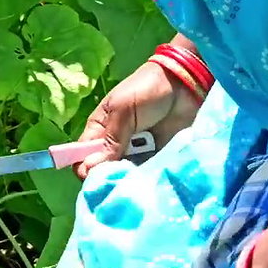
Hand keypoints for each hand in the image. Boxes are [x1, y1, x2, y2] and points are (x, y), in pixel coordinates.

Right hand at [74, 59, 198, 178]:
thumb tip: (88, 169)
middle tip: (121, 180)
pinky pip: (145, 176)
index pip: (82, 157)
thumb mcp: (123, 111)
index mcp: (99, 130)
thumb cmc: (147, 91)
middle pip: (102, 172)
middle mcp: (114, 146)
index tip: (96, 179)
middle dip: (108, 179)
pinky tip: (150, 181)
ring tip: (137, 181)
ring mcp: (136, 154)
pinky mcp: (155, 159)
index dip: (85, 170)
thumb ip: (109, 140)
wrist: (186, 86)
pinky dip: (146, 180)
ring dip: (128, 180)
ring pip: (124, 177)